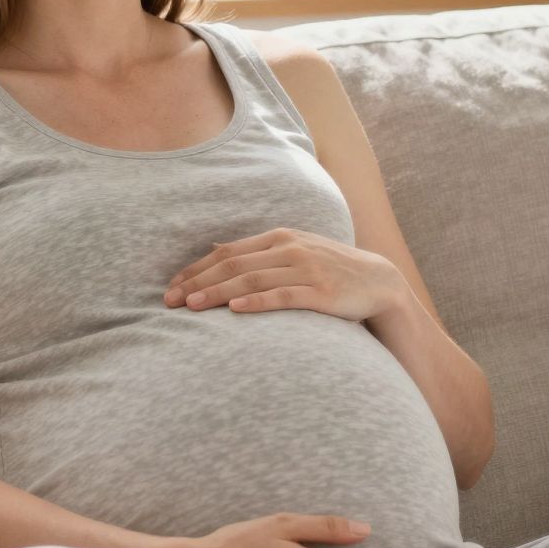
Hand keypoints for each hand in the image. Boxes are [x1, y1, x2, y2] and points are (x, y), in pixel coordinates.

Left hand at [163, 227, 403, 321]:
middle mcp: (289, 249)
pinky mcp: (321, 292)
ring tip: (192, 307)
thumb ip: (256, 251)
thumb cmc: (329, 269)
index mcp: (279, 237)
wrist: (378, 281)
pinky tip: (235, 310)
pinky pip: (283, 296)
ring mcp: (305, 269)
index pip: (227, 252)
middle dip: (198, 283)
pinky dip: (257, 302)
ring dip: (218, 294)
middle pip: (233, 265)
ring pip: (252, 280)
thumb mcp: (293, 251)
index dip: (196, 270)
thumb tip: (215, 249)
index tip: (172, 287)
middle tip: (170, 301)